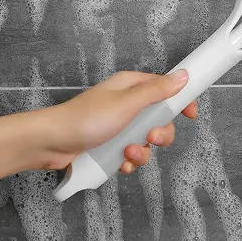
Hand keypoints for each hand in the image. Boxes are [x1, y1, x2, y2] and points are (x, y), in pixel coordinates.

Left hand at [43, 69, 196, 172]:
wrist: (51, 144)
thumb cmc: (85, 118)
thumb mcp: (127, 103)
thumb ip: (157, 91)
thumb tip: (182, 76)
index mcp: (132, 87)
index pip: (166, 88)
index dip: (180, 101)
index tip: (190, 114)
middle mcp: (128, 105)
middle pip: (160, 119)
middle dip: (159, 133)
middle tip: (149, 137)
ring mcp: (120, 126)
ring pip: (147, 140)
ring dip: (142, 152)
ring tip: (127, 154)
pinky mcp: (112, 145)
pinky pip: (132, 155)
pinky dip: (129, 162)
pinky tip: (120, 164)